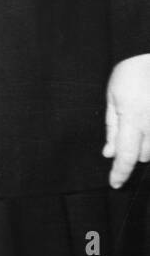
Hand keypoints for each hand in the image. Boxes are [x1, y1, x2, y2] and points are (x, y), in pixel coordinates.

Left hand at [104, 54, 149, 187]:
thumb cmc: (131, 72)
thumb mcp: (112, 96)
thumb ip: (112, 127)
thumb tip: (109, 153)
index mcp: (133, 117)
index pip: (126, 155)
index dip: (120, 173)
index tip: (114, 183)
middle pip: (144, 156)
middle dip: (132, 152)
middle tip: (127, 135)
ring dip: (147, 145)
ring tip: (141, 121)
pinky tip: (146, 121)